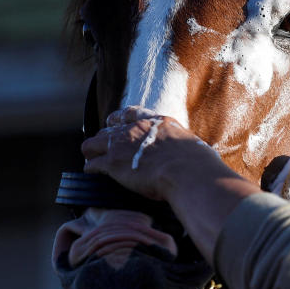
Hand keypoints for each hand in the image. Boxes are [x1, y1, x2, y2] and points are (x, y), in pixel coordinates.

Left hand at [82, 106, 261, 262]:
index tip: (116, 123)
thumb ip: (184, 147)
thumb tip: (196, 157)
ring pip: (93, 143)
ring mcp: (121, 144)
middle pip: (109, 127)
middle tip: (104, 147)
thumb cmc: (198, 164)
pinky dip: (91, 169)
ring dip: (93, 152)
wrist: (187, 173)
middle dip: (105, 137)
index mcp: (156, 122)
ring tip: (94, 160)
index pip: (131, 113)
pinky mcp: (112, 163)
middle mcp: (136, 129)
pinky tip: (94, 175)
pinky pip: (92, 163)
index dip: (121, 119)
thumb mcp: (192, 147)